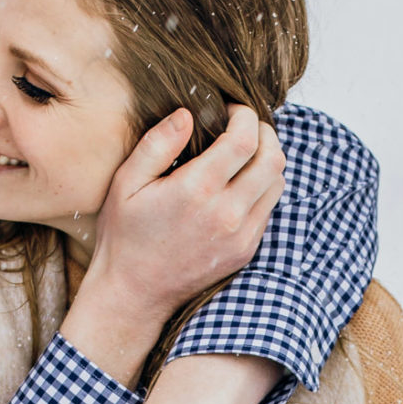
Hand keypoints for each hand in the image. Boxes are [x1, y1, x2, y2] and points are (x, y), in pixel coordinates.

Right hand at [83, 105, 284, 331]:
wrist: (134, 293)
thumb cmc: (125, 235)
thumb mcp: (127, 182)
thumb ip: (157, 143)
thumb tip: (186, 114)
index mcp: (198, 190)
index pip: (245, 139)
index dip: (244, 115)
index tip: (229, 110)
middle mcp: (227, 213)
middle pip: (273, 158)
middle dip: (264, 133)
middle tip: (245, 125)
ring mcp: (242, 236)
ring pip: (277, 183)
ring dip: (267, 160)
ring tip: (244, 152)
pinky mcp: (246, 251)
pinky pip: (269, 209)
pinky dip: (262, 188)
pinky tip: (238, 183)